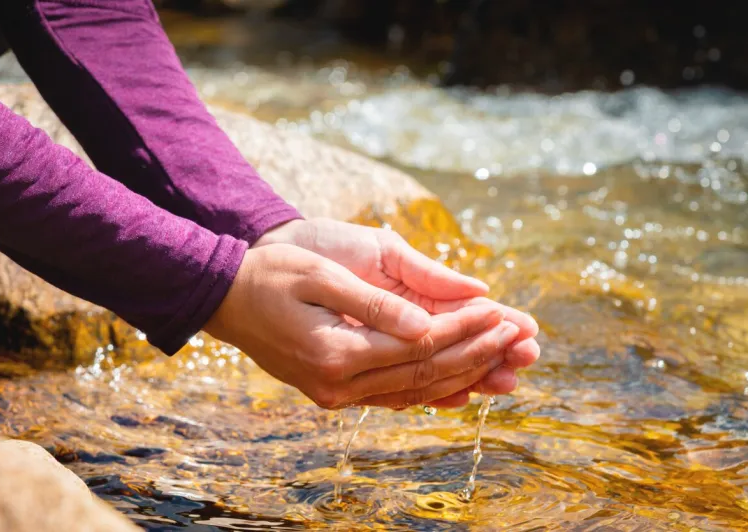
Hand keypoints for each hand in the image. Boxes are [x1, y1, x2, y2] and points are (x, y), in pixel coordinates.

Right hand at [255, 219, 539, 404]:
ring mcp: (336, 393)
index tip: (503, 312)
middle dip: (477, 355)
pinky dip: (431, 392)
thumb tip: (429, 325)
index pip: (421, 345)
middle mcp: (339, 383)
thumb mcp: (322, 275)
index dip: (465, 329)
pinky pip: (393, 396)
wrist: (227, 296)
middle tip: (521, 340)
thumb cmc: (273, 273)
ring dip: (463, 376)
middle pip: (425, 374)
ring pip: (414, 390)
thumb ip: (377, 303)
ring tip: (507, 366)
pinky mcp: (335, 390)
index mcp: (337, 352)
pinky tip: (462, 389)